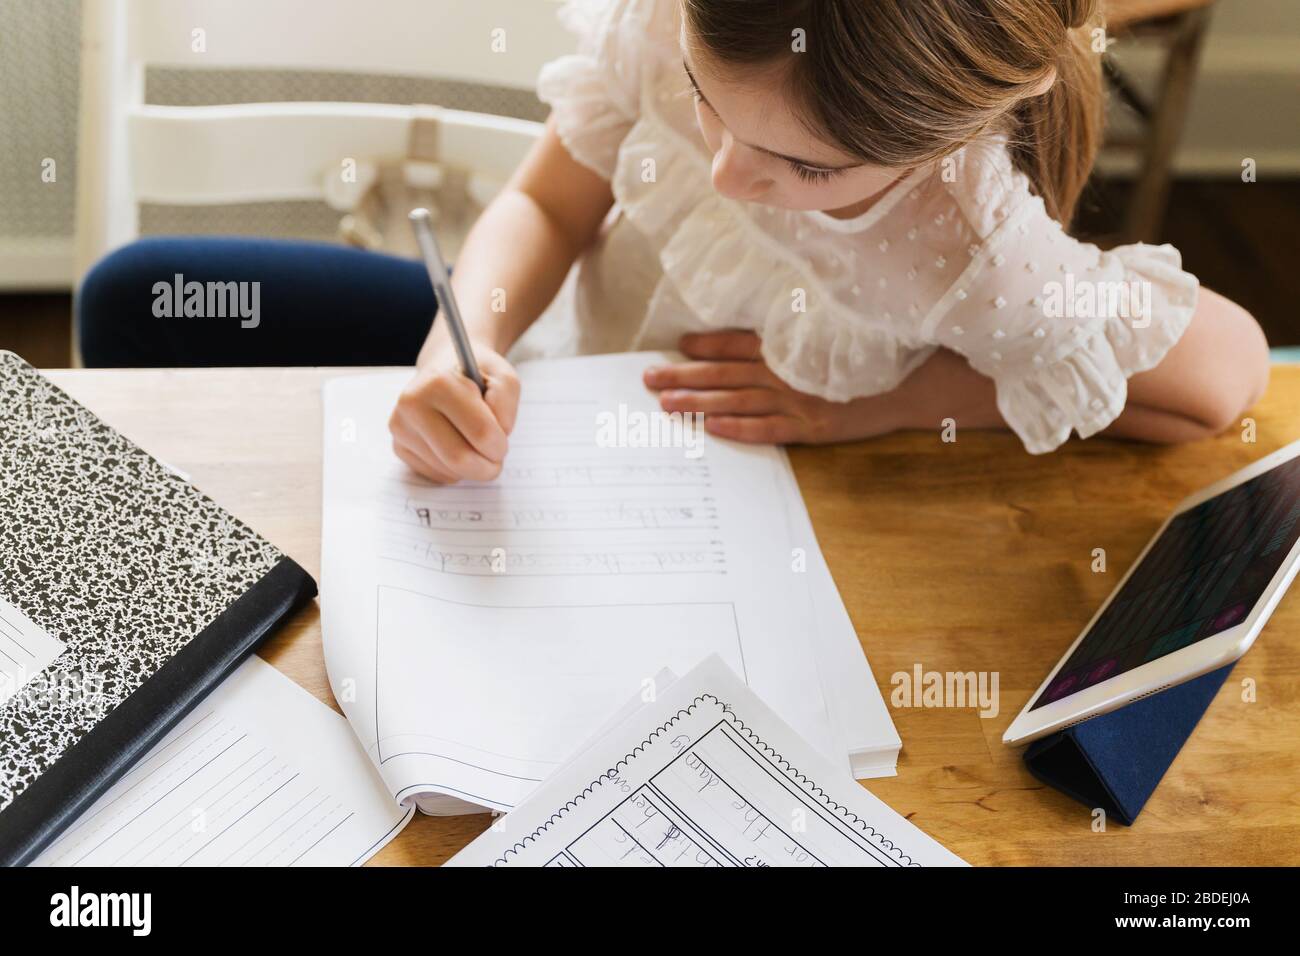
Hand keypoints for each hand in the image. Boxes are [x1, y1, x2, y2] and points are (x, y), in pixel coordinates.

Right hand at [388, 343, 520, 482]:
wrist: (445, 370)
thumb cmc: (476, 375)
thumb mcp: (503, 377)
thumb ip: (506, 401)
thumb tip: (498, 432)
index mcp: (438, 383)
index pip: (480, 432)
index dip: (500, 445)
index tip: (503, 440)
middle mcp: (412, 404)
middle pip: (459, 458)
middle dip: (487, 467)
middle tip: (496, 459)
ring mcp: (401, 426)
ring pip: (447, 470)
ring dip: (472, 468)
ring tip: (476, 446)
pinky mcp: (399, 446)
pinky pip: (436, 475)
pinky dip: (455, 471)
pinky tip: (456, 448)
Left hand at [642, 330, 897, 444]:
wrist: (915, 382)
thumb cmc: (868, 355)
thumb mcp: (829, 335)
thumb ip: (789, 336)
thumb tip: (750, 335)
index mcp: (791, 343)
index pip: (738, 343)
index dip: (706, 345)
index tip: (677, 347)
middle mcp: (789, 369)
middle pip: (727, 373)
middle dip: (685, 376)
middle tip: (648, 379)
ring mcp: (800, 399)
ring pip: (738, 401)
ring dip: (699, 402)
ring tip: (666, 404)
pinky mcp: (814, 427)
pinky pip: (769, 429)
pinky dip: (739, 428)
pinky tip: (710, 428)